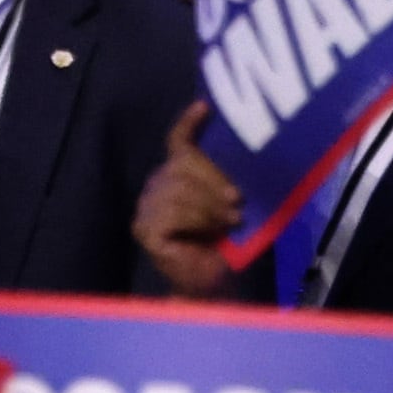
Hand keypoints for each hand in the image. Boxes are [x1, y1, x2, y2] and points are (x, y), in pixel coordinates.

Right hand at [133, 101, 240, 294]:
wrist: (213, 285)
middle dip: (213, 179)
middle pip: (182, 163)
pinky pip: (172, 210)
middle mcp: (158, 184)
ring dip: (210, 206)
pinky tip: (209, 230)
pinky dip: (197, 219)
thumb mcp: (233, 204)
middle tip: (237, 202)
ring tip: (229, 222)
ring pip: (179, 187)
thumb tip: (247, 153)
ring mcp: (147, 206)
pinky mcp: (144, 227)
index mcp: (179, 174)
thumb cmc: (226, 244)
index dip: (189, 122)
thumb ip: (229, 180)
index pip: (179, 141)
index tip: (205, 107)